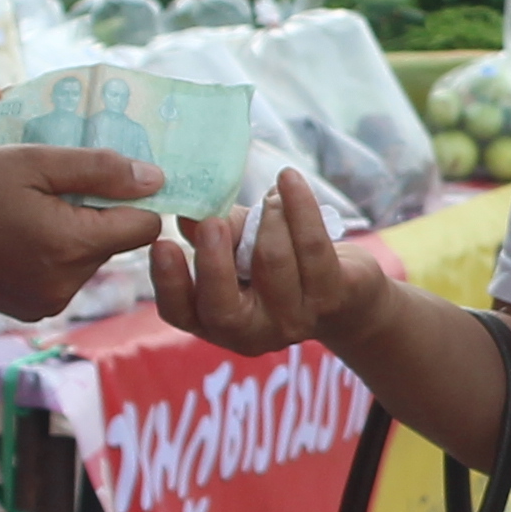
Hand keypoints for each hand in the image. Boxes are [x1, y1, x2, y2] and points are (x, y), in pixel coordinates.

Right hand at [0, 146, 155, 322]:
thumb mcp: (32, 161)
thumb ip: (99, 168)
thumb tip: (155, 179)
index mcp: (73, 245)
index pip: (144, 225)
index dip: (133, 196)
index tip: (109, 174)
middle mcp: (68, 284)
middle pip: (115, 241)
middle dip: (97, 211)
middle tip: (53, 185)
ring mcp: (48, 302)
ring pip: (89, 258)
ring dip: (72, 231)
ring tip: (28, 208)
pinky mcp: (30, 309)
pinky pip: (62, 275)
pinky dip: (50, 253)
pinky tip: (15, 233)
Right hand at [152, 168, 396, 361]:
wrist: (348, 296)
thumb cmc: (279, 267)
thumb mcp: (241, 251)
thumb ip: (218, 235)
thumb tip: (190, 213)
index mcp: (216, 322)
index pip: (180, 313)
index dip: (169, 282)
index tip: (162, 244)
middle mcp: (252, 332)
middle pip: (224, 306)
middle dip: (214, 260)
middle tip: (212, 220)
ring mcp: (294, 321)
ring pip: (272, 262)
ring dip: (268, 217)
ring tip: (271, 198)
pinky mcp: (331, 297)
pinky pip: (312, 245)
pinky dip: (299, 205)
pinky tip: (288, 179)